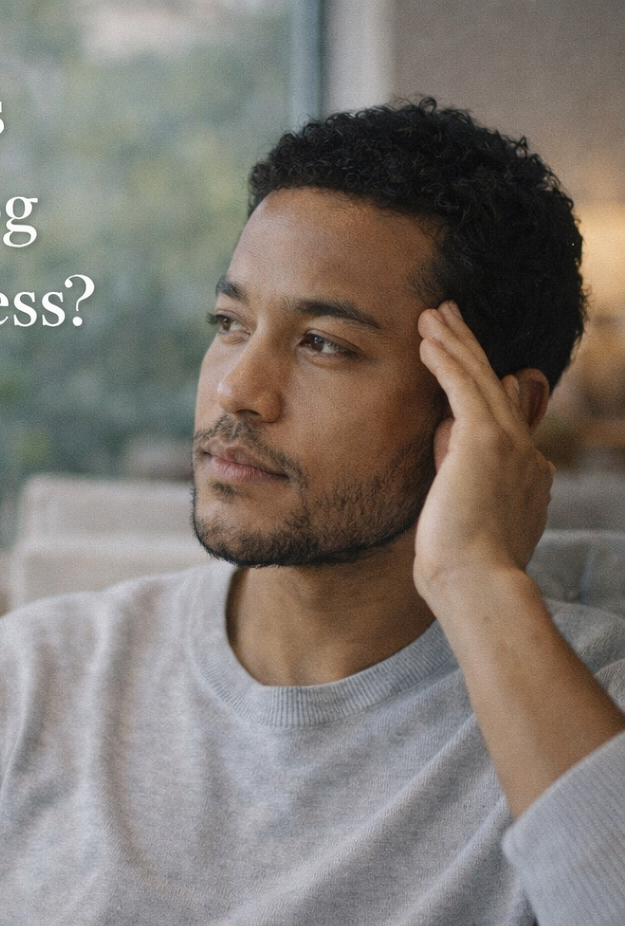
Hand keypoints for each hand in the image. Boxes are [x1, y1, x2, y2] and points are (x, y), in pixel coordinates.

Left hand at [414, 301, 553, 606]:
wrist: (476, 584)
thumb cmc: (462, 568)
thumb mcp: (464, 517)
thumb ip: (458, 475)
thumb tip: (444, 437)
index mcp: (525, 476)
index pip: (500, 421)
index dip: (480, 388)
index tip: (464, 367)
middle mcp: (524, 454)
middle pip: (494, 388)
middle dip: (469, 350)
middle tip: (449, 318)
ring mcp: (509, 445)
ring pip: (480, 379)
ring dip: (455, 342)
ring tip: (433, 314)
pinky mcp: (485, 440)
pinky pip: (464, 387)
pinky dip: (447, 359)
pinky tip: (428, 337)